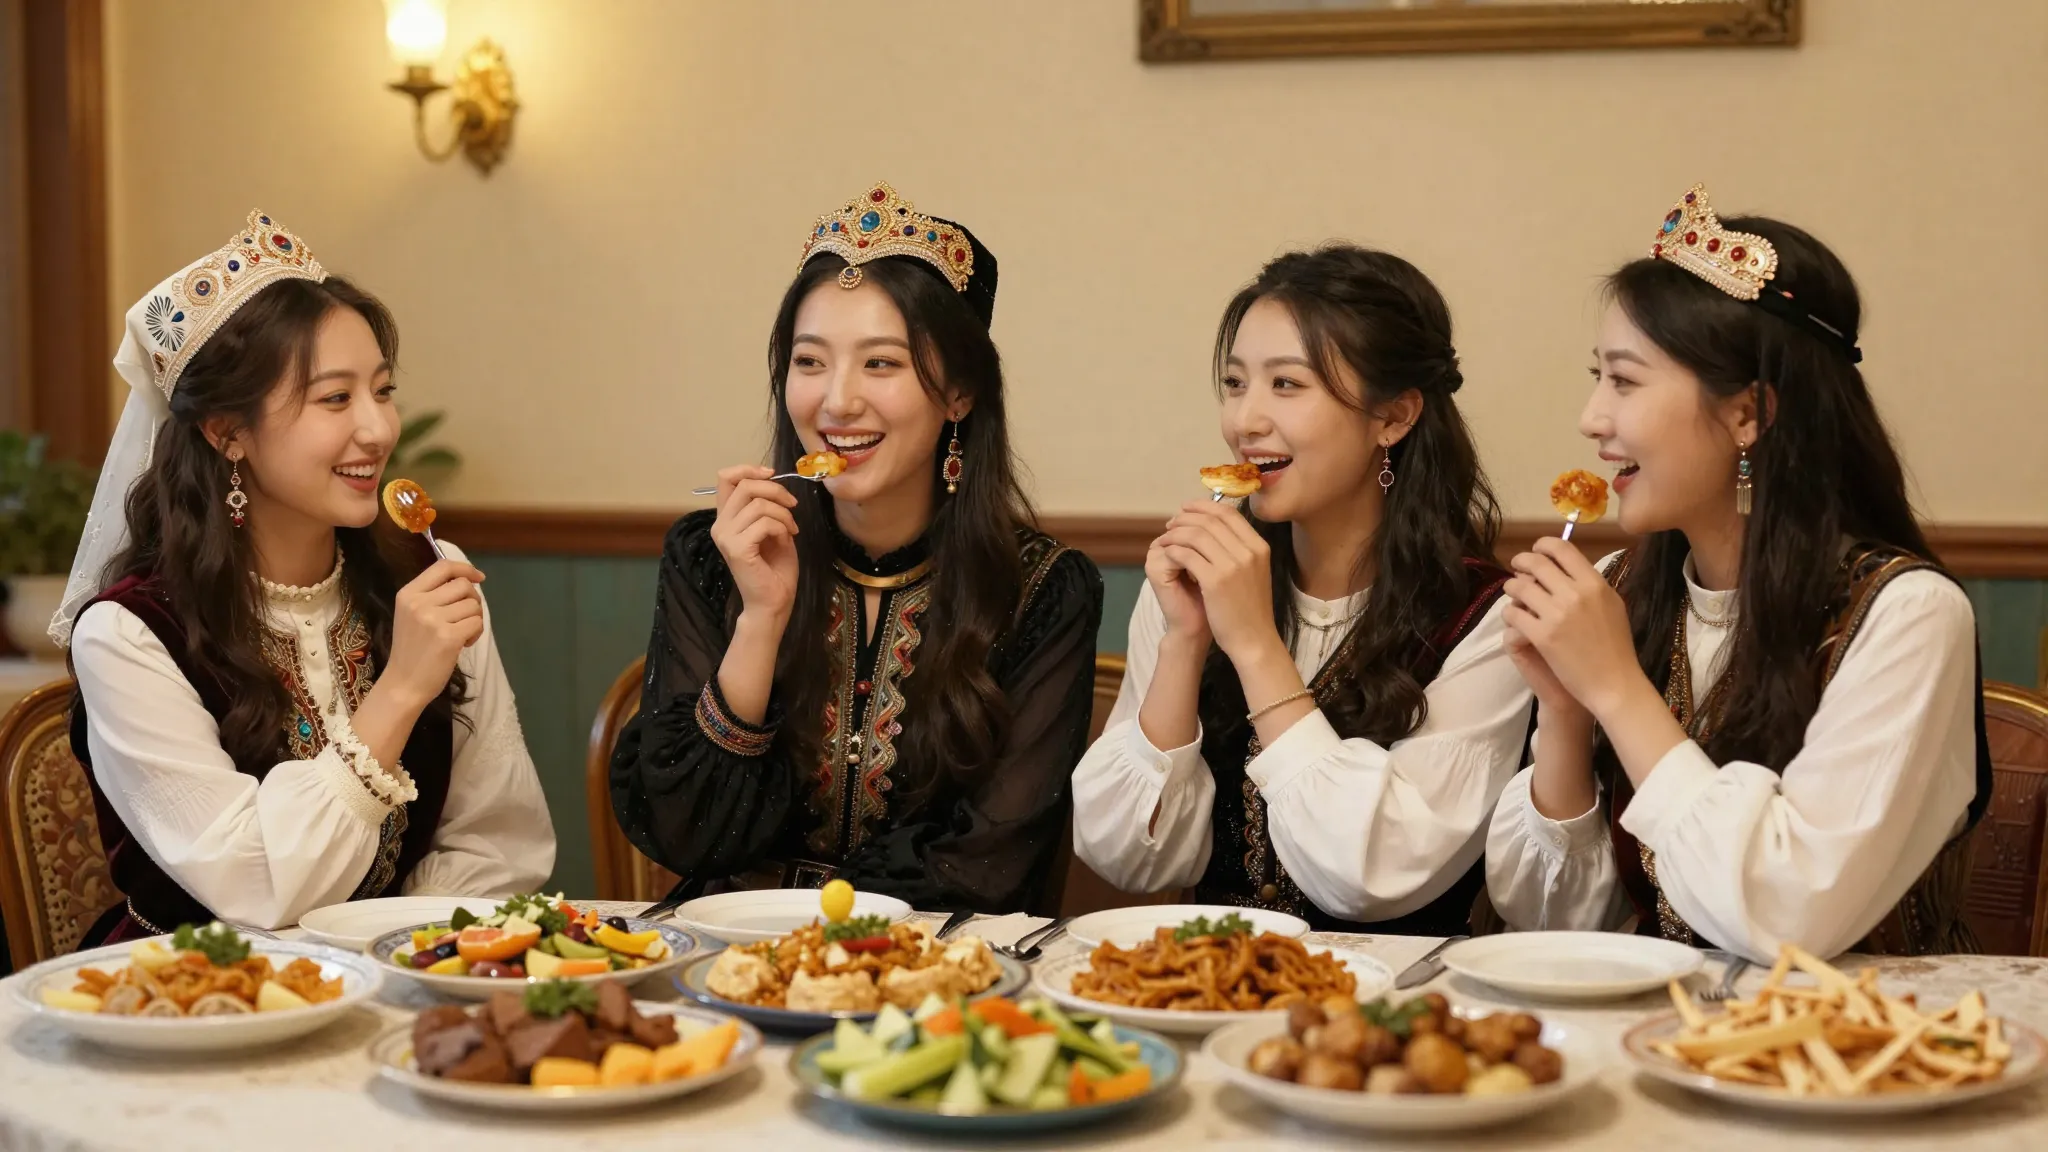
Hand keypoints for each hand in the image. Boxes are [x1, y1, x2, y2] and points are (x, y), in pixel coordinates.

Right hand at [384, 559, 486, 706]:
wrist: (403, 683)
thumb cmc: (411, 649)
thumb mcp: (412, 614)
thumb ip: (433, 595)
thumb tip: (468, 580)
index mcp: (408, 594)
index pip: (443, 566)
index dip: (465, 568)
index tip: (479, 577)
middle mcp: (419, 603)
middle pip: (463, 585)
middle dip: (473, 600)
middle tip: (465, 618)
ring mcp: (433, 620)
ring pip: (474, 605)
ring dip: (475, 619)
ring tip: (461, 634)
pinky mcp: (449, 637)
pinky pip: (477, 623)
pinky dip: (476, 633)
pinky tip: (463, 644)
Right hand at [709, 464, 800, 620]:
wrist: (774, 602)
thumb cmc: (775, 569)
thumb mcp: (773, 528)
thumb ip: (765, 506)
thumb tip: (771, 480)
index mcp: (726, 518)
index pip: (725, 478)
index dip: (748, 469)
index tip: (771, 474)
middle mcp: (720, 525)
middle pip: (744, 485)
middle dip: (775, 490)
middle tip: (793, 506)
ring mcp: (726, 537)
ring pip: (759, 504)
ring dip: (783, 514)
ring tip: (791, 529)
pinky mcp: (737, 548)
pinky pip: (764, 522)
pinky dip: (782, 527)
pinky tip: (786, 539)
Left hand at [1153, 500, 1280, 665]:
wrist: (1254, 639)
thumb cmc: (1250, 609)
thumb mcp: (1254, 573)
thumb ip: (1240, 550)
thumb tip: (1215, 528)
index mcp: (1259, 547)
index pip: (1229, 513)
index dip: (1204, 506)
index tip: (1186, 509)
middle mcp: (1248, 552)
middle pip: (1210, 520)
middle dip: (1185, 518)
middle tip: (1171, 524)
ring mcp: (1233, 565)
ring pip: (1195, 534)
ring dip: (1176, 534)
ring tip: (1166, 540)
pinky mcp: (1215, 581)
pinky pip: (1186, 555)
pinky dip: (1174, 551)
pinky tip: (1168, 556)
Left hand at [1500, 538, 1641, 719]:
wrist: (1614, 683)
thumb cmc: (1616, 647)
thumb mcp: (1612, 606)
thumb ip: (1591, 585)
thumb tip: (1569, 567)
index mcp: (1595, 584)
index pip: (1562, 549)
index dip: (1544, 545)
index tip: (1536, 550)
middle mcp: (1575, 594)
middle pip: (1536, 563)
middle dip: (1521, 562)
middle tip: (1516, 567)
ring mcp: (1557, 615)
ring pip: (1519, 587)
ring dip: (1511, 587)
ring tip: (1512, 592)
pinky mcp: (1542, 636)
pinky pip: (1513, 614)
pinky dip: (1509, 613)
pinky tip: (1514, 617)